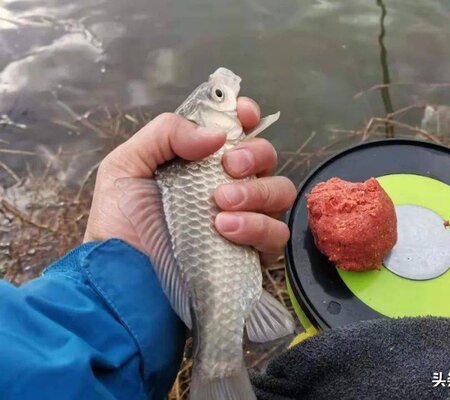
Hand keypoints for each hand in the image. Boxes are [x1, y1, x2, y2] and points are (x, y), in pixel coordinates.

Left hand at [84, 97, 295, 265]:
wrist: (122, 277)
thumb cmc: (120, 222)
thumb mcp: (126, 166)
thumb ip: (166, 134)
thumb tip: (217, 135)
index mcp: (201, 160)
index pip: (238, 130)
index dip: (247, 117)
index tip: (244, 116)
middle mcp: (229, 185)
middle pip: (268, 157)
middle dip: (255, 155)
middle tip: (228, 168)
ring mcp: (245, 219)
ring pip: (280, 192)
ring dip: (257, 193)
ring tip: (220, 206)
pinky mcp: (252, 252)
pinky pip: (277, 233)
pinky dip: (257, 227)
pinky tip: (226, 231)